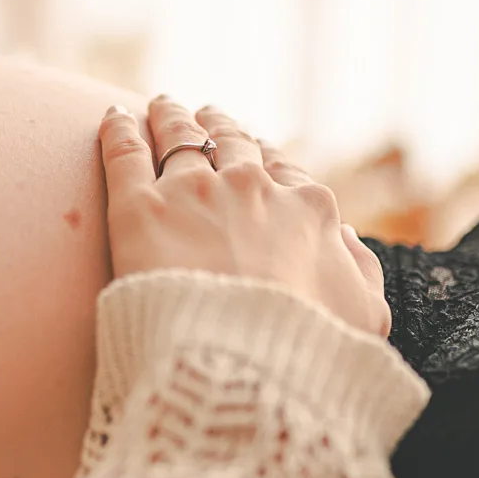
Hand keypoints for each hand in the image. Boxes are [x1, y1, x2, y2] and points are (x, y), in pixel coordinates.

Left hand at [98, 95, 391, 338]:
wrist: (243, 370)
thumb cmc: (309, 355)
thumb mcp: (364, 318)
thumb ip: (361, 272)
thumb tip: (343, 235)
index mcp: (307, 210)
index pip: (286, 171)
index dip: (268, 158)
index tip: (256, 151)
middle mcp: (251, 188)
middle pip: (231, 144)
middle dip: (219, 127)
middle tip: (204, 115)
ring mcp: (193, 193)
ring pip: (179, 137)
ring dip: (171, 117)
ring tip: (162, 106)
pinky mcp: (139, 209)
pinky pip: (125, 151)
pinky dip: (119, 128)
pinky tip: (114, 115)